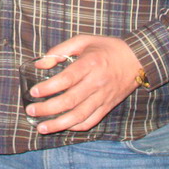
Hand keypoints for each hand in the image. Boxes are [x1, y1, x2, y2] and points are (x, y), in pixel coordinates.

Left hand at [25, 35, 141, 134]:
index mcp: (90, 63)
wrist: (137, 58)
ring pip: (79, 116)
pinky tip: (64, 126)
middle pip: (70, 100)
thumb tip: (40, 63)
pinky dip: (76, 126)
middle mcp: (97, 82)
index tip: (34, 92)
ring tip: (42, 127)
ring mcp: (103, 97)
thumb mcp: (83, 41)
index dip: (49, 87)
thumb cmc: (106, 47)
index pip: (66, 79)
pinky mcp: (108, 106)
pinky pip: (91, 121)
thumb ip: (60, 50)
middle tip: (31, 110)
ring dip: (59, 124)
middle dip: (48, 109)